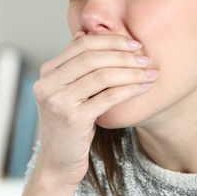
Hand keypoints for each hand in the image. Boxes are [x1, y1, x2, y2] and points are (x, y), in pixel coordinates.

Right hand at [31, 31, 159, 186]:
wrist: (59, 162)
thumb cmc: (70, 126)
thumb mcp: (67, 92)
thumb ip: (74, 66)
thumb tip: (84, 33)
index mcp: (47, 72)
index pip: (81, 45)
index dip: (110, 40)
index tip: (134, 44)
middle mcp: (47, 84)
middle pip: (92, 57)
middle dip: (123, 55)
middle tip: (146, 57)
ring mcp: (58, 102)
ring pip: (102, 76)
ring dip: (131, 72)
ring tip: (150, 72)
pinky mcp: (73, 119)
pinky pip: (108, 97)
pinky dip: (129, 90)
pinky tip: (144, 88)